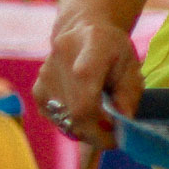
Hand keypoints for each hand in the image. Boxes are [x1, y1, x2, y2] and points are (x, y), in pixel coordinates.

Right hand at [34, 16, 142, 148]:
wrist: (82, 31)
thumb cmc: (112, 49)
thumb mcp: (131, 64)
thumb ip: (130, 93)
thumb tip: (123, 121)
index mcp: (93, 47)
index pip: (89, 94)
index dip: (101, 122)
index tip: (117, 135)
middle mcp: (62, 61)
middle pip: (77, 114)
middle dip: (99, 134)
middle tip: (115, 137)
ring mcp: (45, 77)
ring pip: (66, 122)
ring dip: (87, 130)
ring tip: (103, 119)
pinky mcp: (37, 91)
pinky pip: (57, 120)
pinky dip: (74, 124)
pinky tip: (86, 111)